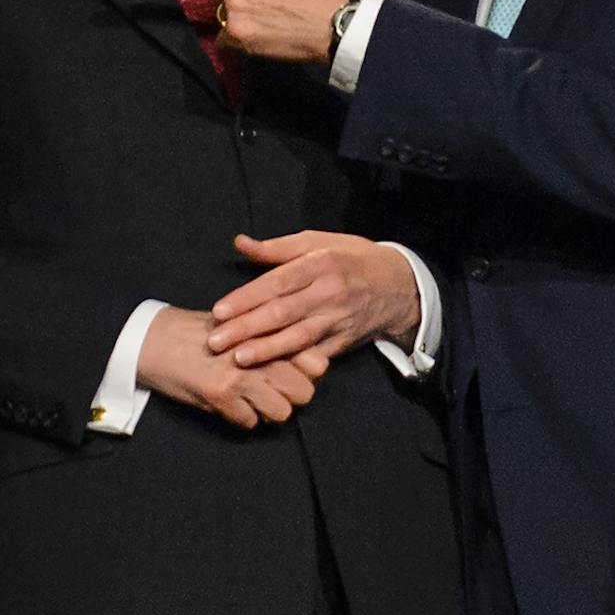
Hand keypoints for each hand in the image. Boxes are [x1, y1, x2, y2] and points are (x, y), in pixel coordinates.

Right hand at [135, 305, 315, 428]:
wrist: (155, 338)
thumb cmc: (202, 332)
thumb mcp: (243, 326)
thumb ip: (275, 341)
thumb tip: (311, 364)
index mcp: (269, 334)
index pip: (317, 364)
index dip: (308, 375)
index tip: (294, 375)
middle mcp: (261, 354)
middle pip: (304, 393)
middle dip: (291, 397)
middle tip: (271, 392)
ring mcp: (242, 375)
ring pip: (281, 413)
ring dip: (267, 411)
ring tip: (251, 401)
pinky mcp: (221, 394)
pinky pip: (249, 422)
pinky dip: (240, 418)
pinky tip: (229, 404)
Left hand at [206, 232, 421, 378]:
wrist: (399, 285)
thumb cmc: (353, 259)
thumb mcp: (320, 242)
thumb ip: (278, 248)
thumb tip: (240, 243)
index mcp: (320, 263)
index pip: (277, 283)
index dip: (247, 298)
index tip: (218, 311)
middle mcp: (329, 292)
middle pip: (282, 313)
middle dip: (246, 328)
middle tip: (215, 341)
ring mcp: (338, 319)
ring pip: (297, 337)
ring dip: (266, 350)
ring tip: (238, 359)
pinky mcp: (344, 341)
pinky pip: (315, 354)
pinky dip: (293, 364)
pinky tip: (271, 371)